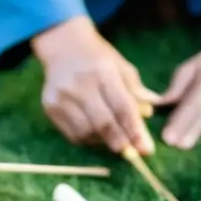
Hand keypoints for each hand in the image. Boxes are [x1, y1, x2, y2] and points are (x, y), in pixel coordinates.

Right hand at [33, 16, 156, 154]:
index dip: (134, 131)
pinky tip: (97, 134)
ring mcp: (61, 97)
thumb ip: (136, 92)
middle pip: (103, 124)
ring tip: (114, 139)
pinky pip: (73, 134)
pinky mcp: (50, 107)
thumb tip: (149, 115)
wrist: (63, 47)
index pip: (121, 107)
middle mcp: (79, 84)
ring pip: (87, 133)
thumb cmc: (99, 59)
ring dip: (104, 142)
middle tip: (132, 153)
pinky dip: (89, 140)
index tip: (146, 148)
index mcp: (102, 71)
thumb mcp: (122, 67)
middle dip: (121, 142)